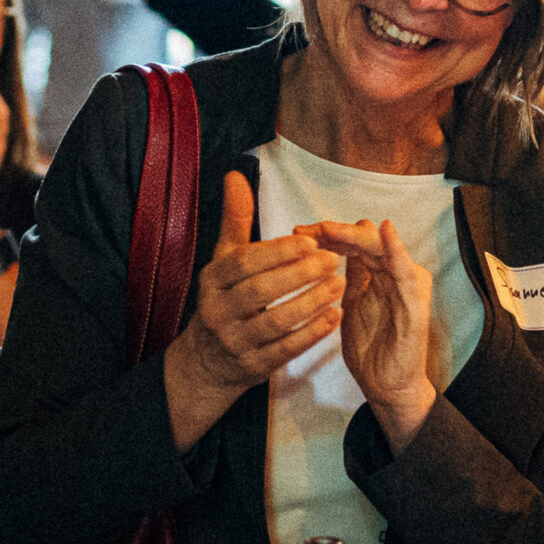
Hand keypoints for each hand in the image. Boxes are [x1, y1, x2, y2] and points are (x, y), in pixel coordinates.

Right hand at [168, 172, 343, 396]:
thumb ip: (235, 220)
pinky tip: (333, 319)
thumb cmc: (223, 299)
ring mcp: (234, 342)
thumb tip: (236, 176)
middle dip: (298, 274)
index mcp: (212, 280)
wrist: (204, 363)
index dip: (277, 251)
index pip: (244, 262)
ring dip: (310, 303)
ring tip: (339, 286)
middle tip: (332, 259)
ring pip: (274, 322)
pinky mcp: (252, 367)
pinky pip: (284, 350)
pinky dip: (310, 335)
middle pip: (260, 291)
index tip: (309, 240)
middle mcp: (218, 311)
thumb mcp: (222, 260)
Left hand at [307, 218, 435, 445]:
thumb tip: (330, 248)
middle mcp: (396, 274)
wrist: (387, 387)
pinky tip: (386, 232)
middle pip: (367, 239)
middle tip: (307, 229)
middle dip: (336, 231)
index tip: (297, 231)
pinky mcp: (416, 303)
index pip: (354, 242)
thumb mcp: (351, 305)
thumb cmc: (370, 349)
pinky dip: (397, 250)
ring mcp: (408, 287)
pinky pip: (407, 272)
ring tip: (329, 228)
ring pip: (383, 248)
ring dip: (356, 236)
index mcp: (379, 274)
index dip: (327, 234)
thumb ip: (349, 277)